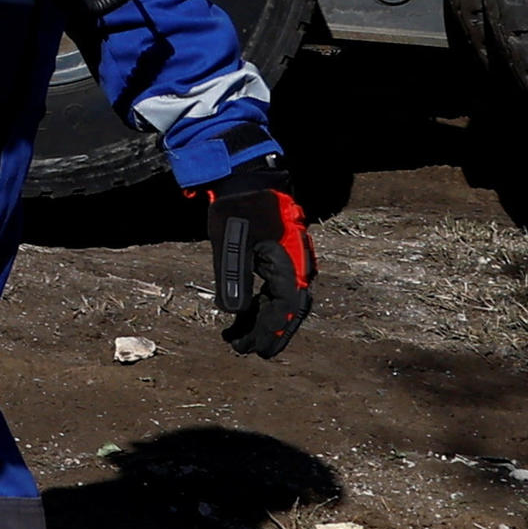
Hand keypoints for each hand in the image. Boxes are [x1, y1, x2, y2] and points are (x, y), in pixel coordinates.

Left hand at [205, 177, 312, 358]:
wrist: (249, 177)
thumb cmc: (237, 208)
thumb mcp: (229, 242)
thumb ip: (233, 276)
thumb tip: (233, 312)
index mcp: (288, 265)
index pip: (281, 309)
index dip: (267, 332)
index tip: (251, 350)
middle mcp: (298, 267)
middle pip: (288, 310)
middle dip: (270, 333)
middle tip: (250, 351)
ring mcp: (294, 262)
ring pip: (285, 301)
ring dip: (267, 320)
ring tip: (242, 337)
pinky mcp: (285, 258)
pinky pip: (280, 289)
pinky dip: (266, 304)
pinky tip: (248, 313)